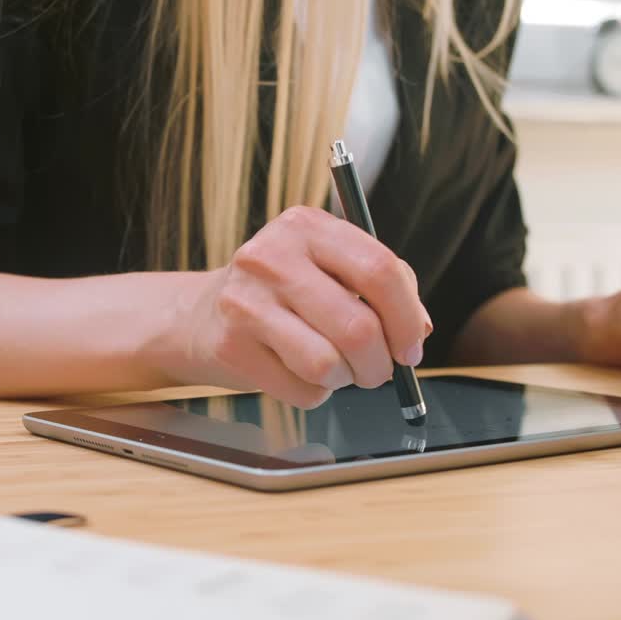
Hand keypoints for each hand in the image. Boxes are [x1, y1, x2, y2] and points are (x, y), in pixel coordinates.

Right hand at [159, 206, 432, 408]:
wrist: (202, 315)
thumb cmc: (284, 294)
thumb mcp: (330, 268)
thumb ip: (385, 286)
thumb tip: (417, 331)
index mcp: (307, 226)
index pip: (379, 270)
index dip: (406, 318)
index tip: (411, 348)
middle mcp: (272, 257)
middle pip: (358, 327)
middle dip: (380, 364)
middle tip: (377, 372)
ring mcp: (246, 301)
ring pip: (328, 365)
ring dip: (344, 379)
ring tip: (335, 369)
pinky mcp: (231, 346)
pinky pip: (300, 390)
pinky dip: (312, 392)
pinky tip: (298, 373)